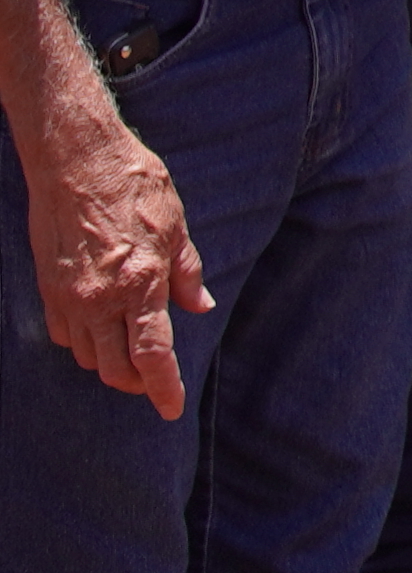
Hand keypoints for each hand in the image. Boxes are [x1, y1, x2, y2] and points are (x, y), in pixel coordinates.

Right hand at [25, 105, 203, 414]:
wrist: (76, 162)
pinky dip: (85, 343)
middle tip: (155, 379)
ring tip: (132, 353)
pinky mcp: (48, 289)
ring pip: (89, 356)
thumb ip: (188, 272)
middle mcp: (100, 298)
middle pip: (115, 369)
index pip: (152, 354)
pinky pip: (66, 335)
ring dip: (111, 363)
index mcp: (141, 283)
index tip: (170, 410)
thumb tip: (200, 307)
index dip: (162, 388)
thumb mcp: (176, 225)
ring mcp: (69, 296)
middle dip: (137, 383)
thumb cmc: (134, 186)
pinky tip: (102, 328)